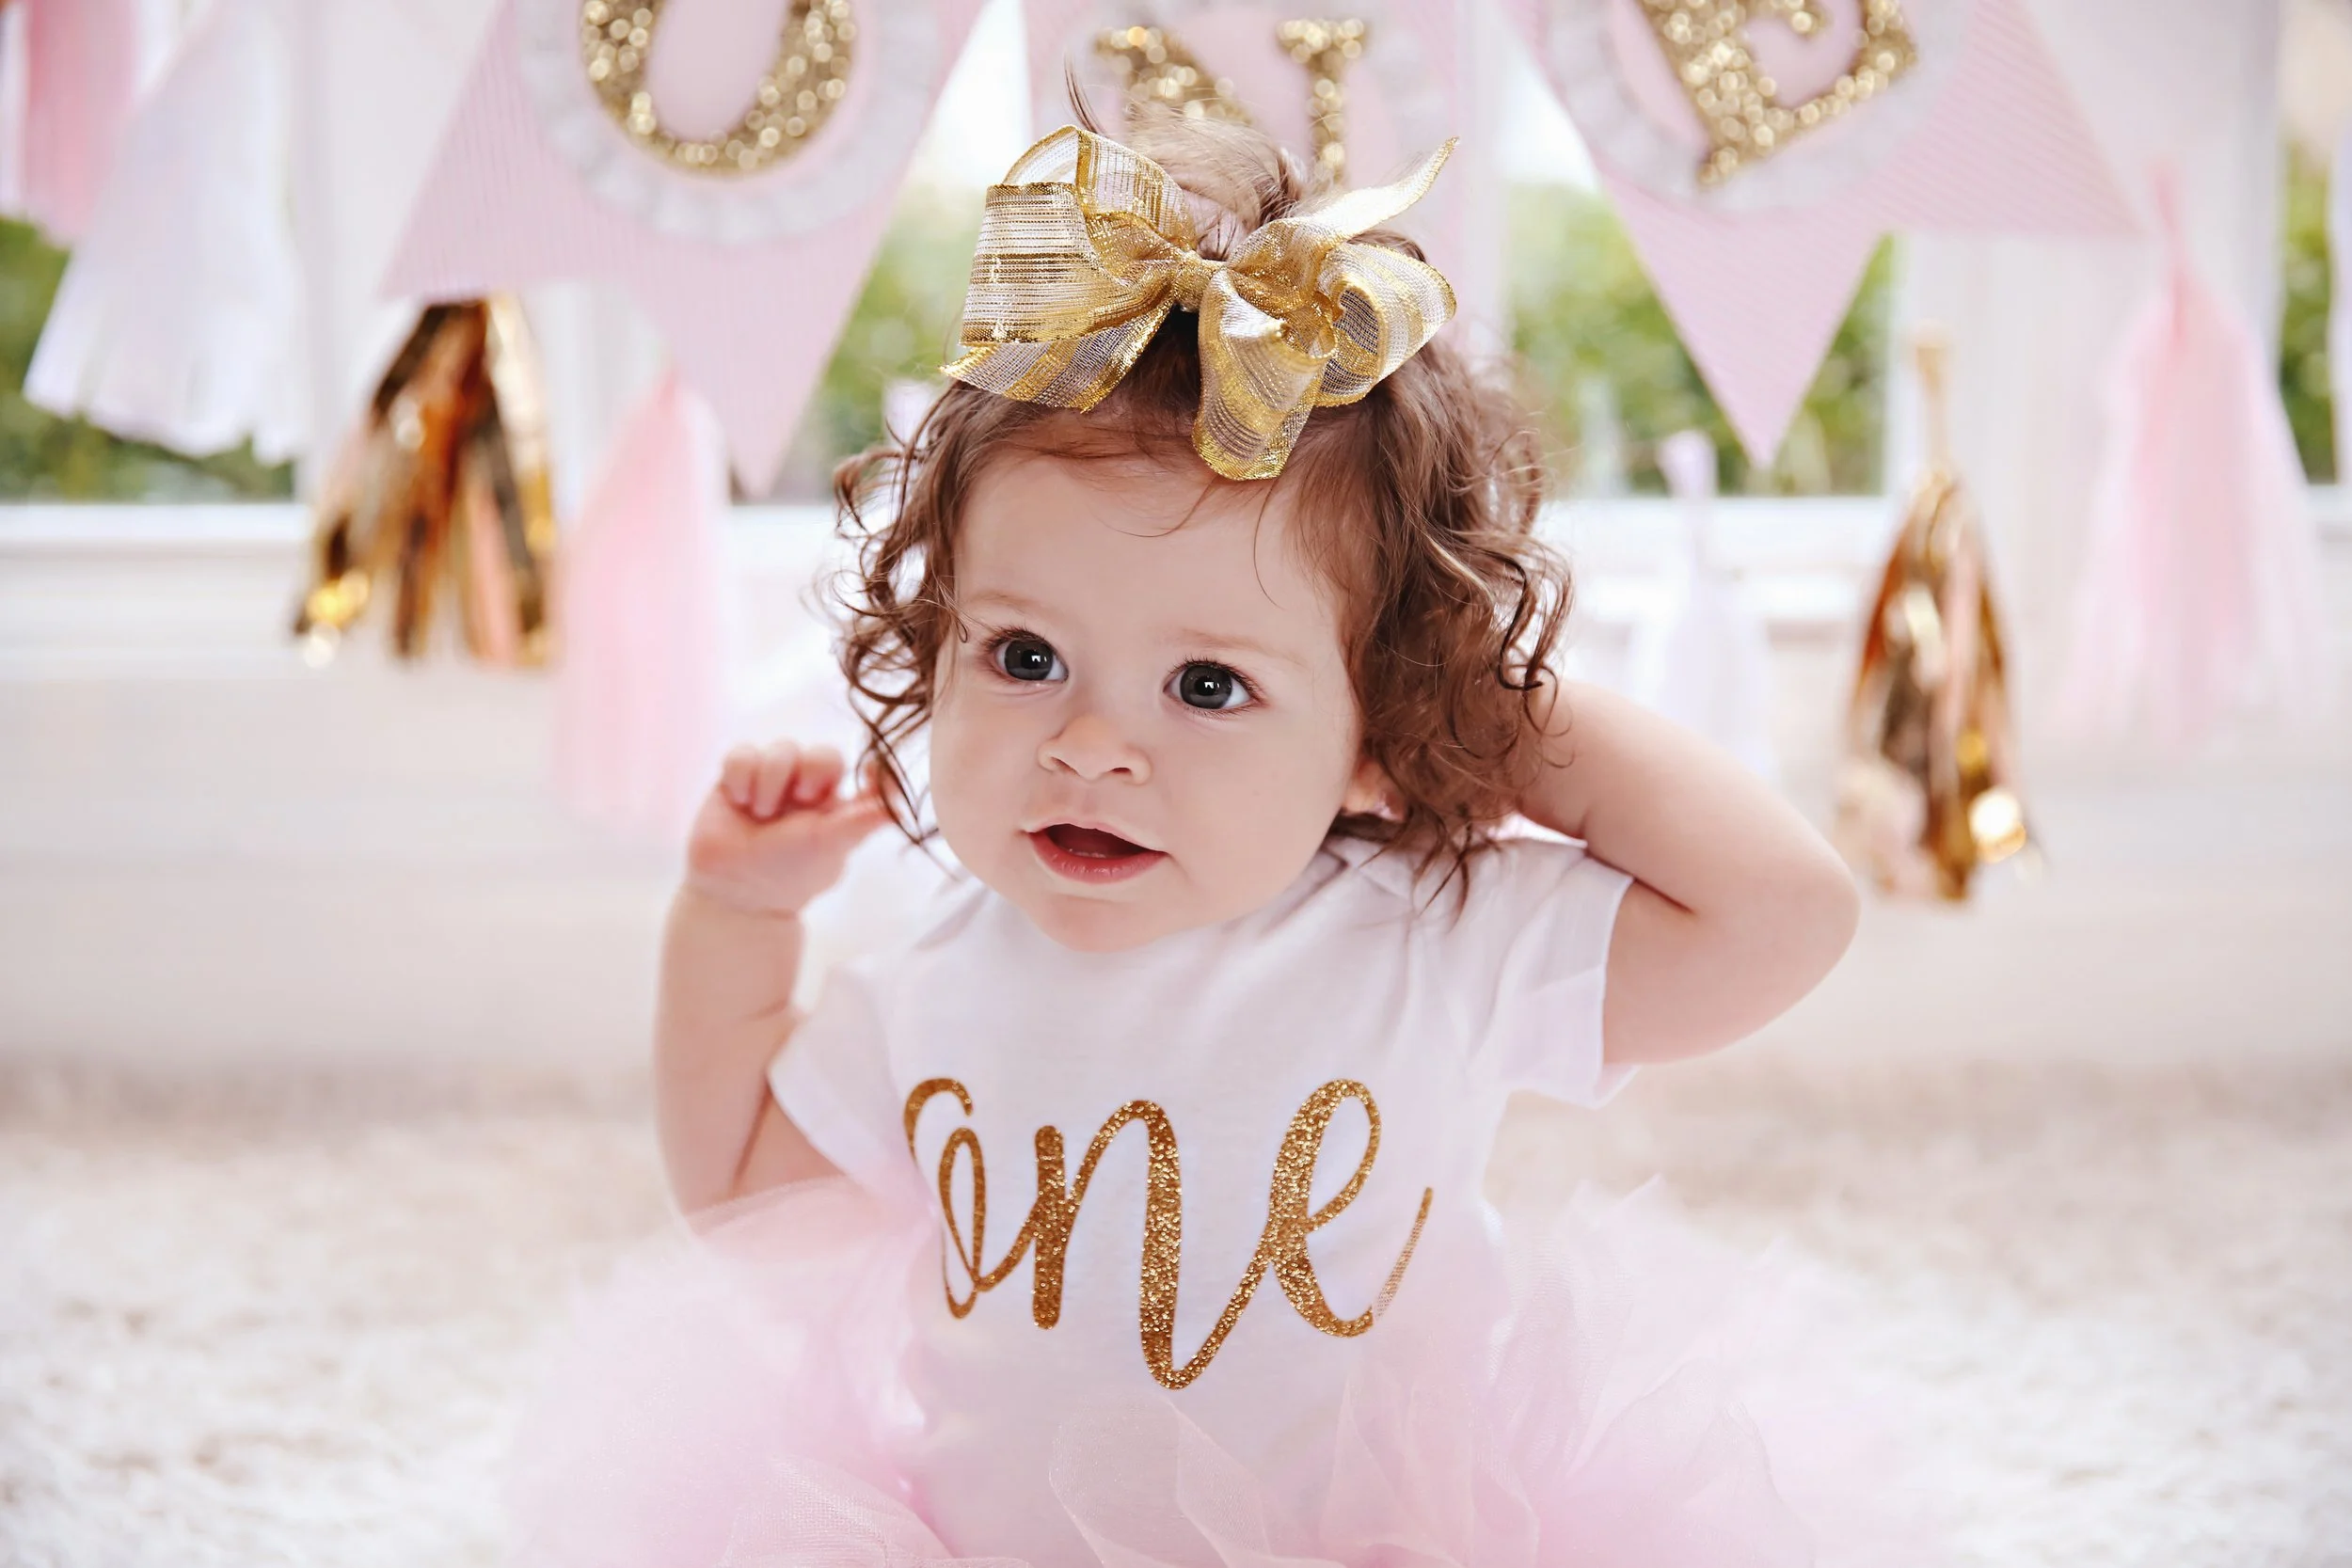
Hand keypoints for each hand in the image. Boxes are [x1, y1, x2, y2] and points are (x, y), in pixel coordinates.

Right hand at [683, 740, 892, 916]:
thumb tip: (906, 803)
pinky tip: (740, 803)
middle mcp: (804, 789)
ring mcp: (770, 782)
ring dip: (771, 781)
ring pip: (781, 749)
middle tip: (803, 799)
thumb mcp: (831, 844)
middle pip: (821, 754)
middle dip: (811, 772)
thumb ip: (865, 819)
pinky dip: (741, 778)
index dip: (862, 765)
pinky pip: (743, 754)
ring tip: (761, 815)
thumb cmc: (787, 874)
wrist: (733, 892)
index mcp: (833, 805)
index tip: (870, 770)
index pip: (858, 773)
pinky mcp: (735, 779)